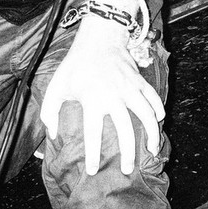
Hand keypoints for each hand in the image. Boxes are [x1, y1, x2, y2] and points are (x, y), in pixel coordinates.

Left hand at [40, 16, 164, 175]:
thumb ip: (49, 112)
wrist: (99, 38)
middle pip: (125, 130)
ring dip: (151, 134)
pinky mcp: (139, 81)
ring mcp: (129, 88)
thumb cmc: (76, 64)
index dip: (93, 154)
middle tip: (126, 170)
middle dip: (127, 153)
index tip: (93, 170)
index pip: (93, 133)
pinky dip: (158, 111)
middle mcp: (114, 95)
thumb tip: (53, 135)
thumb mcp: (56, 86)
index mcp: (93, 99)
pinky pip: (153, 98)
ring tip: (151, 150)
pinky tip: (158, 122)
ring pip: (147, 114)